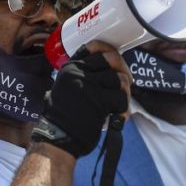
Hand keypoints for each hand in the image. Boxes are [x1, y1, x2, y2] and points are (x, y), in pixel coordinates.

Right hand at [32, 41, 130, 157]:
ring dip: (124, 93)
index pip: (94, 48)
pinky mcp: (99, 101)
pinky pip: (122, 98)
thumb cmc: (63, 117)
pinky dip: (123, 109)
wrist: (58, 137)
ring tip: (119, 104)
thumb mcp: (66, 87)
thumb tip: (111, 70)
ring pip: (120, 79)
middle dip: (123, 70)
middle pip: (111, 60)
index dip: (109, 51)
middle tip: (126, 82)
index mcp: (70, 68)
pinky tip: (117, 117)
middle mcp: (78, 72)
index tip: (115, 59)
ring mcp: (89, 85)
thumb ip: (83, 76)